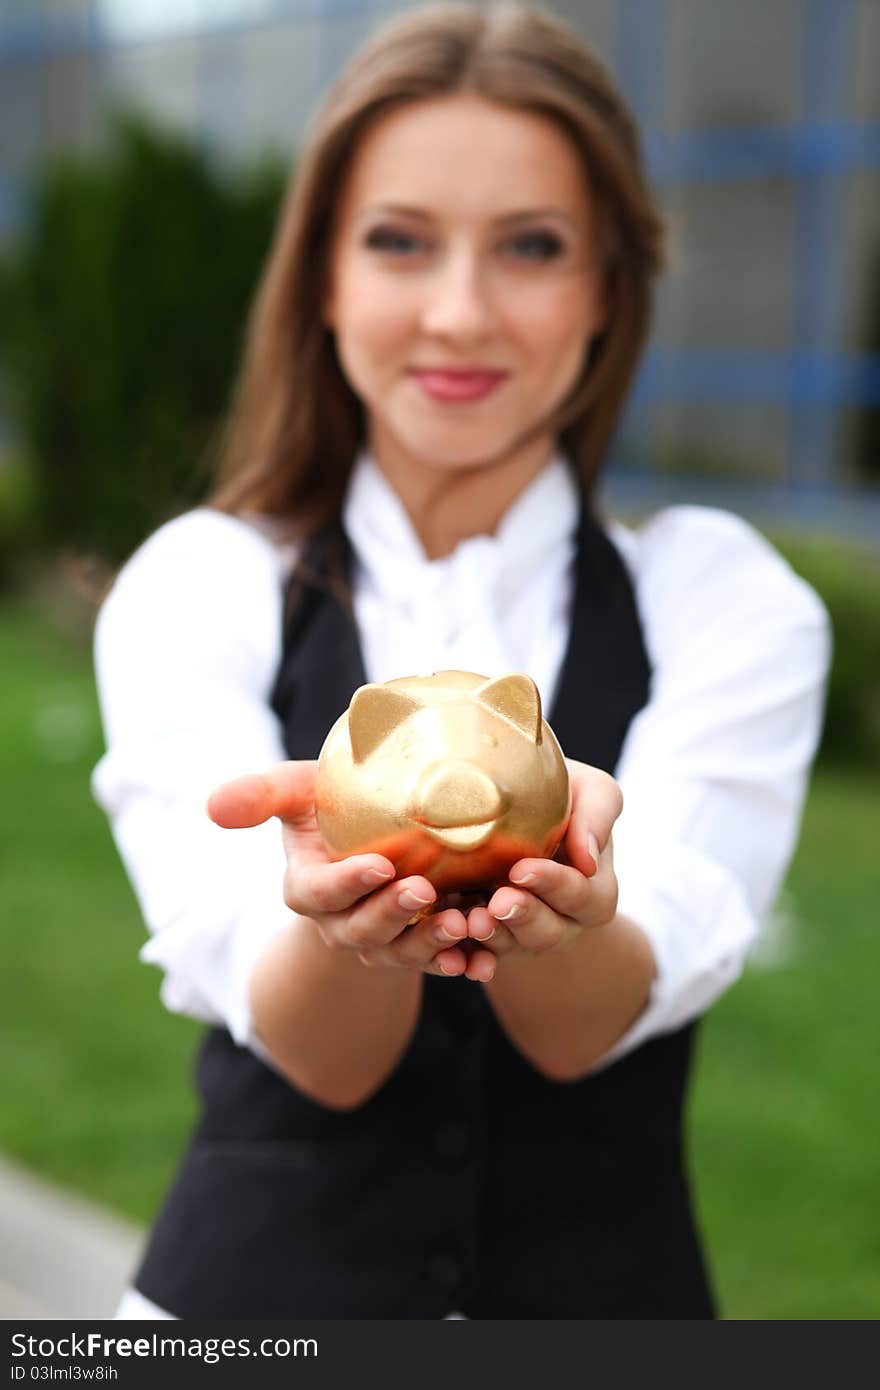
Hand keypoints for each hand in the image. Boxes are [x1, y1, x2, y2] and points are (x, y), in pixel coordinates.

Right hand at [207, 761, 471, 978]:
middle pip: (362, 930)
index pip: (319, 894)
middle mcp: (339, 923)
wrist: (372, 836)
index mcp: (307, 888)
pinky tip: (483, 958)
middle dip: (392, 914)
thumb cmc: (328, 807)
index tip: (379, 865)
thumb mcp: (296, 791)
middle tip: (424, 889)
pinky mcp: (417, 947)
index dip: (346, 884)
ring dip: (430, 943)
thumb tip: (213, 806)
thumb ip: (261, 794)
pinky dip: (460, 964)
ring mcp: (380, 941)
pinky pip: (438, 964)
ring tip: (463, 923)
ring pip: (401, 953)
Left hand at [462, 759, 622, 980]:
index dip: (554, 885)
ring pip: (511, 947)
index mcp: (592, 891)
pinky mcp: (488, 939)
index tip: (522, 869)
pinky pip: (478, 958)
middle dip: (522, 917)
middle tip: (497, 902)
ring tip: (471, 921)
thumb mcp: (590, 791)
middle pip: (547, 932)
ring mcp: (522, 934)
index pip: (580, 895)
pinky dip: (467, 961)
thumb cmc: (561, 796)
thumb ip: (598, 814)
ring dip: (492, 938)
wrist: (510, 806)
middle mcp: (561, 921)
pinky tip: (453, 957)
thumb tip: (587, 857)